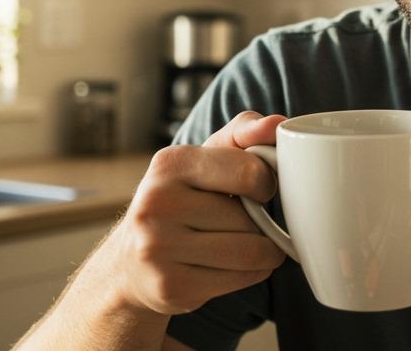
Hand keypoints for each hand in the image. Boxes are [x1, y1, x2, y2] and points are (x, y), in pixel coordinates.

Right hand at [98, 111, 288, 314]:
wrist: (132, 262)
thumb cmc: (182, 200)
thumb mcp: (205, 158)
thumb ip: (243, 133)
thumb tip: (277, 124)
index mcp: (170, 163)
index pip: (250, 172)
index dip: (266, 184)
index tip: (257, 189)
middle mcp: (157, 204)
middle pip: (250, 219)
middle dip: (260, 223)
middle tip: (243, 222)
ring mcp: (159, 248)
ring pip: (251, 252)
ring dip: (263, 251)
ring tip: (244, 243)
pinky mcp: (170, 286)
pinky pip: (241, 279)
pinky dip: (251, 273)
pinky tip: (231, 265)